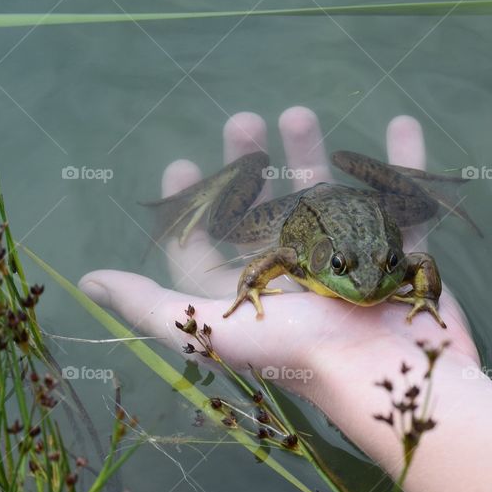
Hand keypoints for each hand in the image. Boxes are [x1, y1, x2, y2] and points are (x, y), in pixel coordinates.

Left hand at [79, 107, 479, 397]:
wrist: (393, 378)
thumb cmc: (302, 356)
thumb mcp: (212, 330)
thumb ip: (151, 303)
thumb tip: (88, 280)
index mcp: (251, 293)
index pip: (208, 246)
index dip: (189, 209)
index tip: (180, 166)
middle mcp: (296, 277)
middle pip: (264, 212)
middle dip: (250, 165)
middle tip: (242, 121)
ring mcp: (350, 264)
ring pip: (325, 198)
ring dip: (311, 154)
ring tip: (298, 112)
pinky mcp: (399, 258)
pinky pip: (403, 204)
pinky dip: (403, 167)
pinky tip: (399, 126)